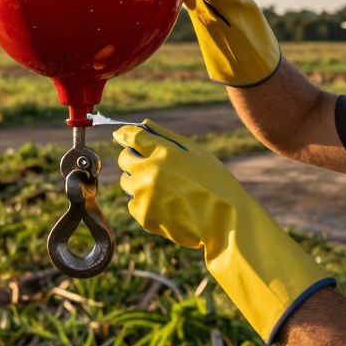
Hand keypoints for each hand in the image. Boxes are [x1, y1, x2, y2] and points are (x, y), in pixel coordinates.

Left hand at [115, 120, 333, 342]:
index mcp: (163, 152)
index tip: (122, 135)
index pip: (132, 136)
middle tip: (151, 164)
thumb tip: (145, 124)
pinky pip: (133, 204)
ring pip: (127, 182)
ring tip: (164, 187)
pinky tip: (166, 204)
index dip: (125, 134)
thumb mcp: (196, 152)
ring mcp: (144, 195)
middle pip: (124, 159)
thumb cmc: (215, 183)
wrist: (224, 221)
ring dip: (138, 181)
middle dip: (134, 159)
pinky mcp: (143, 216)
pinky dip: (144, 202)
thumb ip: (166, 137)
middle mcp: (148, 172)